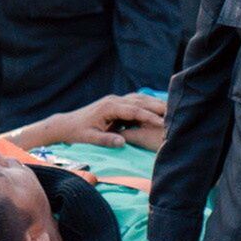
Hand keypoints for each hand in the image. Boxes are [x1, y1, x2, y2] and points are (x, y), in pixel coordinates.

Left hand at [33, 94, 166, 148]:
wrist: (65, 124)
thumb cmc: (77, 132)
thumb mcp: (90, 138)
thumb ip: (106, 140)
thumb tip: (122, 142)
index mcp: (109, 107)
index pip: (135, 111)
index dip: (150, 117)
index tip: (163, 123)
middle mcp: (113, 100)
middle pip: (140, 101)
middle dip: (158, 107)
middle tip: (175, 113)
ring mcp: (114, 100)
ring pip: (139, 99)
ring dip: (154, 103)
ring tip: (171, 109)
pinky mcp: (114, 103)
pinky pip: (134, 101)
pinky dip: (147, 103)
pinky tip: (157, 108)